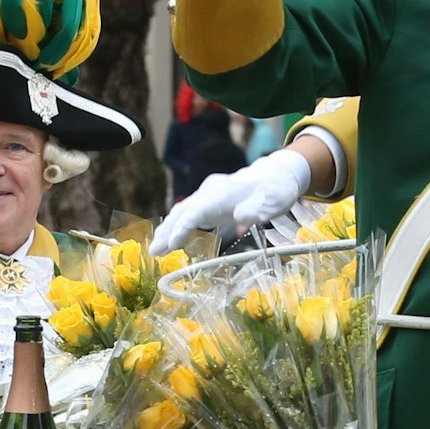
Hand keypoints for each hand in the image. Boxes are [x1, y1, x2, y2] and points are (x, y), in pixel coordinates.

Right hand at [150, 149, 310, 254]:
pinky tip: (168, 242)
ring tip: (155, 251)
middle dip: (167, 231)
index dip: (183, 228)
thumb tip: (241, 218)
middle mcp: (210, 192)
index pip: (197, 211)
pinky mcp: (209, 202)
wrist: (275, 176)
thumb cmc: (275, 191)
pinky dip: (176, 227)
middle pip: (183, 211)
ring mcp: (208, 195)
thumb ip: (258, 210)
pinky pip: (188, 214)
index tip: (171, 245)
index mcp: (223, 192)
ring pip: (182, 212)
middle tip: (153, 252)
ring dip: (168, 230)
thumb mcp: (274, 201)